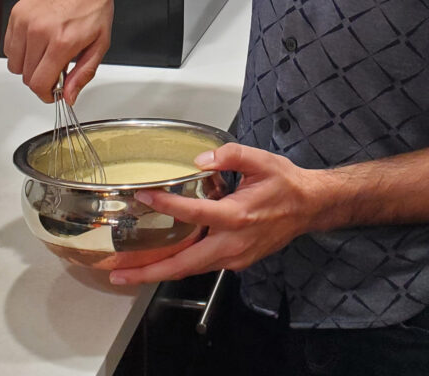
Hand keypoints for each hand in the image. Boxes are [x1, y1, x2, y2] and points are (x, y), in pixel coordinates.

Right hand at [4, 0, 115, 103]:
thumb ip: (83, 73)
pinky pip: (9, 46)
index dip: (47, 94)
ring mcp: (25, 21)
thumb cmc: (94, 5)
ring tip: (47, 52)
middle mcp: (40, 31)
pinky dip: (21, 50)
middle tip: (56, 67)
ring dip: (29, 65)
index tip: (53, 92)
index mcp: (62, 41)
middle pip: (26, 76)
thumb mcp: (100, 43)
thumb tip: (69, 96)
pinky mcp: (16, 13)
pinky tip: (38, 41)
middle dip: (41, 79)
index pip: (39, 83)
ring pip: (15, 64)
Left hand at [108, 143, 330, 285]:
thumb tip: (201, 158)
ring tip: (130, 273)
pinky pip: (204, 266)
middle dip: (149, 271)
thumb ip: (230, 154)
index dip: (167, 207)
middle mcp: (233, 242)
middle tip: (118, 273)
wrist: (309, 207)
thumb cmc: (285, 183)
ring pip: (191, 270)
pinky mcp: (237, 261)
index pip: (194, 213)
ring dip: (160, 273)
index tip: (144, 199)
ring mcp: (235, 257)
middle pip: (183, 264)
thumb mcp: (261, 160)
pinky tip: (164, 260)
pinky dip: (180, 266)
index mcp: (237, 215)